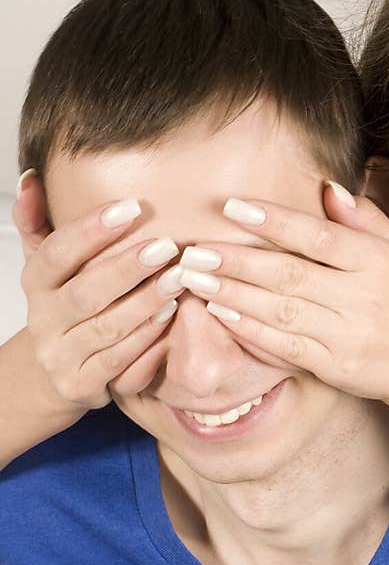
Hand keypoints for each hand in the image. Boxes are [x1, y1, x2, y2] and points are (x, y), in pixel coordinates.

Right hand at [14, 172, 184, 411]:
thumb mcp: (48, 266)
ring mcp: (61, 356)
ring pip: (107, 328)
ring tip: (179, 279)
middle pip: (86, 292)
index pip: (57, 252)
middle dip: (128, 268)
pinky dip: (147, 339)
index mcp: (35, 283)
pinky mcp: (82, 385)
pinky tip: (172, 316)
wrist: (53, 374)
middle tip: (167, 245)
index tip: (131, 207)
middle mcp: (43, 320)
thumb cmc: (64, 306)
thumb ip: (39, 222)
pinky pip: (120, 362)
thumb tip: (32, 179)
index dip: (91, 230)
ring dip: (146, 302)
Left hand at [180, 182, 388, 413]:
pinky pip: (285, 347)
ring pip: (281, 310)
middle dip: (238, 260)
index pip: (319, 236)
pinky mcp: (336, 367)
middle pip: (291, 273)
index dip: (275, 220)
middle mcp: (363, 296)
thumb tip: (326, 187)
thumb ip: (365, 219)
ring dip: (233, 293)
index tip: (233, 208)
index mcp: (379, 261)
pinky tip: (221, 313)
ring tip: (195, 278)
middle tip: (195, 250)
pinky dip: (250, 329)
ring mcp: (348, 334)